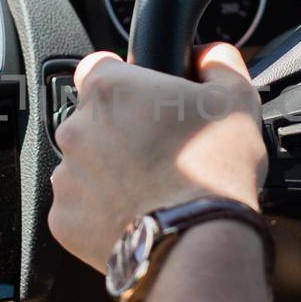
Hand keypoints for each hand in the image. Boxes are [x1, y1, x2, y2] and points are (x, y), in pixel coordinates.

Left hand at [49, 44, 266, 270]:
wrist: (197, 245)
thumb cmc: (214, 171)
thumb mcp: (236, 101)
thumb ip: (218, 65)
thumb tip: (210, 56)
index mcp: (110, 90)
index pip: (100, 67)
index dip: (126, 81)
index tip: (145, 99)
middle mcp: (76, 129)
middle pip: (92, 120)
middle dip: (120, 132)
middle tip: (160, 152)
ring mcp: (66, 176)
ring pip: (85, 165)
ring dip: (109, 172)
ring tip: (151, 189)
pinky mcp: (64, 219)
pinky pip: (81, 208)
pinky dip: (103, 212)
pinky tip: (136, 216)